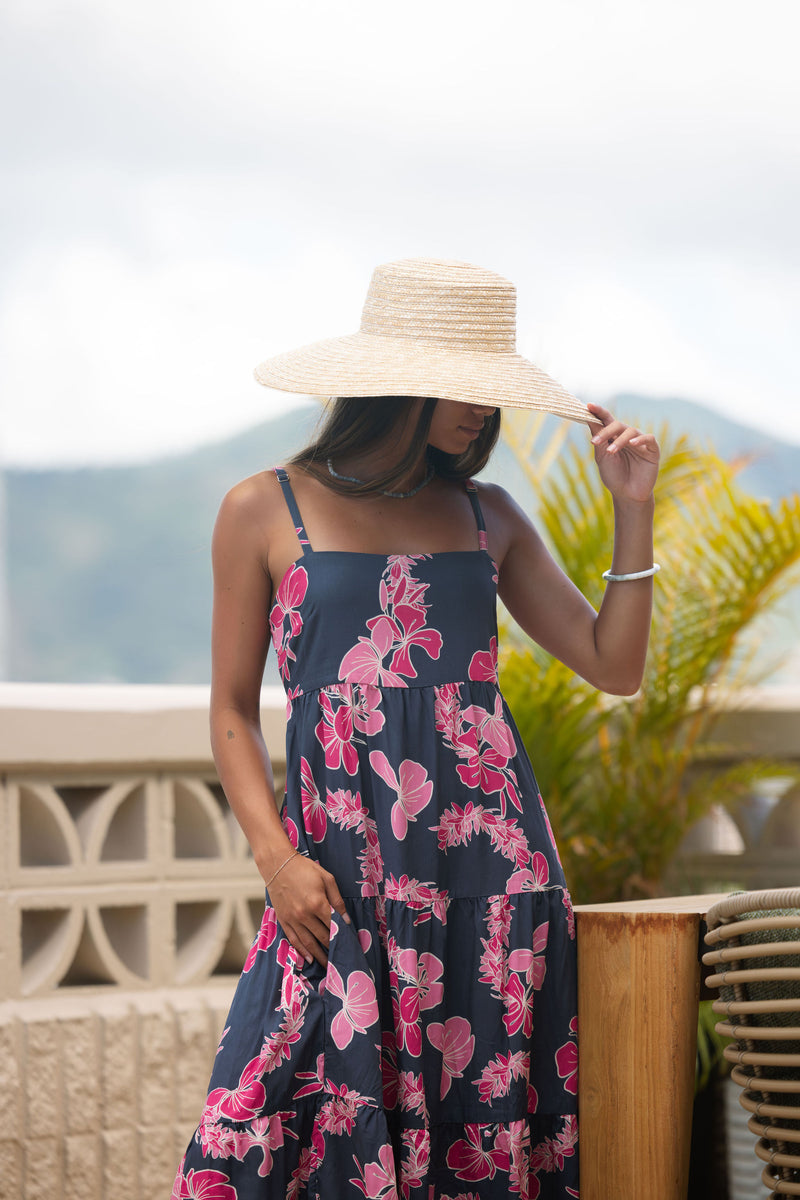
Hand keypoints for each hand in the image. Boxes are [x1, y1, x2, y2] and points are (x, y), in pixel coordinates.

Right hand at [266, 852, 349, 966]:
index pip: (333, 926)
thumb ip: (337, 900)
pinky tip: (309, 958)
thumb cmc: (305, 869)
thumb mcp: (327, 879)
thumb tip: (346, 920)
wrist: (278, 865)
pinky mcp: (283, 920)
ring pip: (308, 943)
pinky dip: (302, 951)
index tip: (349, 944)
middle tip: (341, 959)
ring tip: (328, 965)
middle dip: (332, 948)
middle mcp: (304, 915)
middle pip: (322, 937)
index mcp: (318, 903)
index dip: (342, 936)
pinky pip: (293, 939)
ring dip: (319, 955)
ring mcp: (292, 919)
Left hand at [586, 403, 659, 503]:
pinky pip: (648, 438)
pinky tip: (632, 444)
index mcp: (613, 437)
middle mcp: (627, 436)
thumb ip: (599, 440)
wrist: (627, 495)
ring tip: (611, 452)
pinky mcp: (652, 450)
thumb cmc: (614, 476)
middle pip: (617, 425)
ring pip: (631, 431)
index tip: (588, 405)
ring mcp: (640, 442)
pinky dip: (640, 439)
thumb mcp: (602, 457)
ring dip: (619, 440)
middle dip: (606, 431)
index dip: (598, 411)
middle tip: (595, 441)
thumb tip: (589, 418)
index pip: (606, 420)